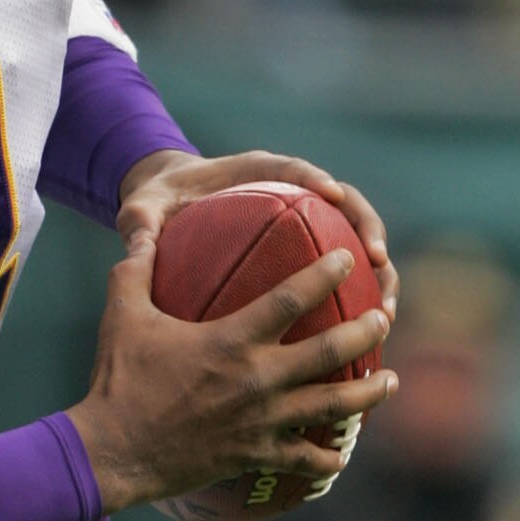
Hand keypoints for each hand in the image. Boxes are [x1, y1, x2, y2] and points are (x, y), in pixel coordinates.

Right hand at [68, 235, 397, 515]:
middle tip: (384, 318)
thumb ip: (135, 269)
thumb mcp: (122, 315)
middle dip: (366, 331)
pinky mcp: (254, 454)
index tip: (347, 257)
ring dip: (368, 393)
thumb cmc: (118, 380)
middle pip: (331, 351)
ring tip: (389, 381)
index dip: (325, 273)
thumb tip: (139, 232)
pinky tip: (341, 454)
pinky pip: (302, 459)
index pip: (293, 297)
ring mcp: (261, 420)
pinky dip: (325, 458)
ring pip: (332, 405)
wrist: (113, 452)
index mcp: (231, 339)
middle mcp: (257, 378)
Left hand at [118, 148, 398, 319]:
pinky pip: (342, 286)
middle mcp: (293, 196)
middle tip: (377, 261)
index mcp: (258, 172)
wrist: (167, 204)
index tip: (333, 196)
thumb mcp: (142, 210)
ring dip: (377, 279)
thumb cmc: (158, 202)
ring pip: (355, 249)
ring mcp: (307, 229)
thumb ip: (140, 223)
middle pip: (347, 207)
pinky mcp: (310, 263)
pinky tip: (364, 350)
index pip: (295, 170)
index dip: (317, 180)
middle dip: (368, 230)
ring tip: (384, 313)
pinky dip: (356, 312)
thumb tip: (135, 241)